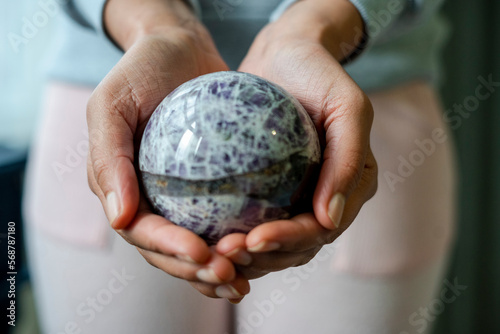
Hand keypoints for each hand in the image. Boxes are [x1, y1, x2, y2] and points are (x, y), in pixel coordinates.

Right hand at [87, 0, 248, 300]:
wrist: (178, 48)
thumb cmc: (141, 71)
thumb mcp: (111, 104)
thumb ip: (107, 158)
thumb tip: (118, 220)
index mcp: (121, 188)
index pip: (142, 232)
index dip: (169, 249)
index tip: (201, 253)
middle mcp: (149, 199)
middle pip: (169, 251)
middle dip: (196, 270)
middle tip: (230, 276)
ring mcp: (178, 197)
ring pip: (195, 246)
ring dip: (217, 269)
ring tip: (244, 280)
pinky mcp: (208, 187)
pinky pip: (220, 220)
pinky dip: (236, 241)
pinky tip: (260, 251)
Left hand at [216, 0, 377, 278]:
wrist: (288, 54)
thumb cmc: (320, 74)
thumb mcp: (348, 106)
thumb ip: (348, 159)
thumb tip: (331, 218)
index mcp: (352, 186)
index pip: (321, 229)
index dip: (288, 241)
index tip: (252, 239)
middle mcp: (328, 198)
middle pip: (297, 247)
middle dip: (263, 256)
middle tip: (223, 251)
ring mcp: (300, 196)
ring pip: (276, 245)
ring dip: (247, 256)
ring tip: (213, 251)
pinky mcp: (273, 190)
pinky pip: (255, 221)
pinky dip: (235, 235)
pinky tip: (208, 236)